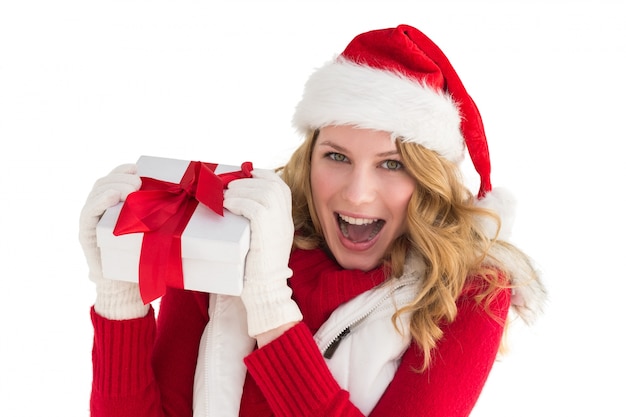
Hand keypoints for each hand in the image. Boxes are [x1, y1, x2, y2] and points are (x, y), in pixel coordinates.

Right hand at [79, 164, 148, 319]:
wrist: (125, 287)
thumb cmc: (143, 257)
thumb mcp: (153, 231)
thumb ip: (160, 216)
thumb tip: (188, 197)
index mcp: (112, 205)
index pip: (113, 179)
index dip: (123, 170)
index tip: (137, 167)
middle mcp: (99, 210)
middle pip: (105, 183)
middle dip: (121, 178)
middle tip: (138, 181)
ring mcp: (90, 221)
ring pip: (97, 193)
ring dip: (114, 186)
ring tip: (131, 189)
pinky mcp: (86, 234)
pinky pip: (88, 213)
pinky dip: (100, 202)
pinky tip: (114, 197)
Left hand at [223, 169, 301, 336]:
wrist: (266, 290)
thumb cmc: (257, 269)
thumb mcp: (262, 240)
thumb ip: (257, 223)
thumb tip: (236, 203)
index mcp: (286, 220)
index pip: (280, 186)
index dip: (263, 175)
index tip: (248, 173)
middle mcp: (285, 220)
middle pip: (270, 185)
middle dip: (247, 181)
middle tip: (229, 186)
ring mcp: (279, 225)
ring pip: (261, 192)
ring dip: (240, 190)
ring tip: (225, 197)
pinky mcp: (267, 231)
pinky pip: (253, 206)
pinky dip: (238, 202)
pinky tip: (227, 206)